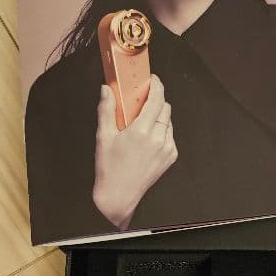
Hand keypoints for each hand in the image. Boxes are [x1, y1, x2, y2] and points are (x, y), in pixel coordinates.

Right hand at [92, 75, 177, 229]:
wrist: (119, 195)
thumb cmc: (109, 168)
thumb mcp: (103, 136)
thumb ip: (106, 109)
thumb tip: (106, 89)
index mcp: (141, 131)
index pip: (157, 100)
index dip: (157, 86)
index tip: (152, 80)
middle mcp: (158, 139)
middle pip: (165, 108)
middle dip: (155, 101)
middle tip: (141, 101)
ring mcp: (167, 148)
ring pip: (168, 121)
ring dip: (158, 116)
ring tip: (141, 122)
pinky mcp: (171, 156)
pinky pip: (169, 135)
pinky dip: (161, 130)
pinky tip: (147, 137)